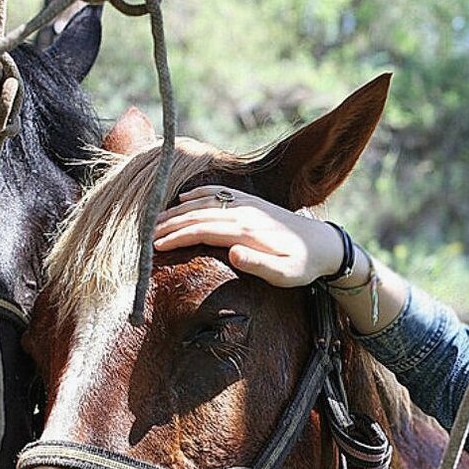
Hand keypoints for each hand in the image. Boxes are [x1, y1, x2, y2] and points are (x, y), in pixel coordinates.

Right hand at [153, 185, 345, 286]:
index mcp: (246, 230)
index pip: (202, 230)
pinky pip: (219, 194)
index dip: (176, 237)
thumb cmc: (304, 265)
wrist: (325, 244)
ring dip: (177, 211)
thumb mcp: (286, 274)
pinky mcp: (252, 203)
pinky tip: (183, 200)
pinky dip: (198, 195)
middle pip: (197, 215)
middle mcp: (244, 212)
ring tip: (154, 222)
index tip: (154, 246)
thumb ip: (259, 264)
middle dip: (168, 225)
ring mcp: (247, 204)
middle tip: (144, 237)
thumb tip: (232, 253)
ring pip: (204, 203)